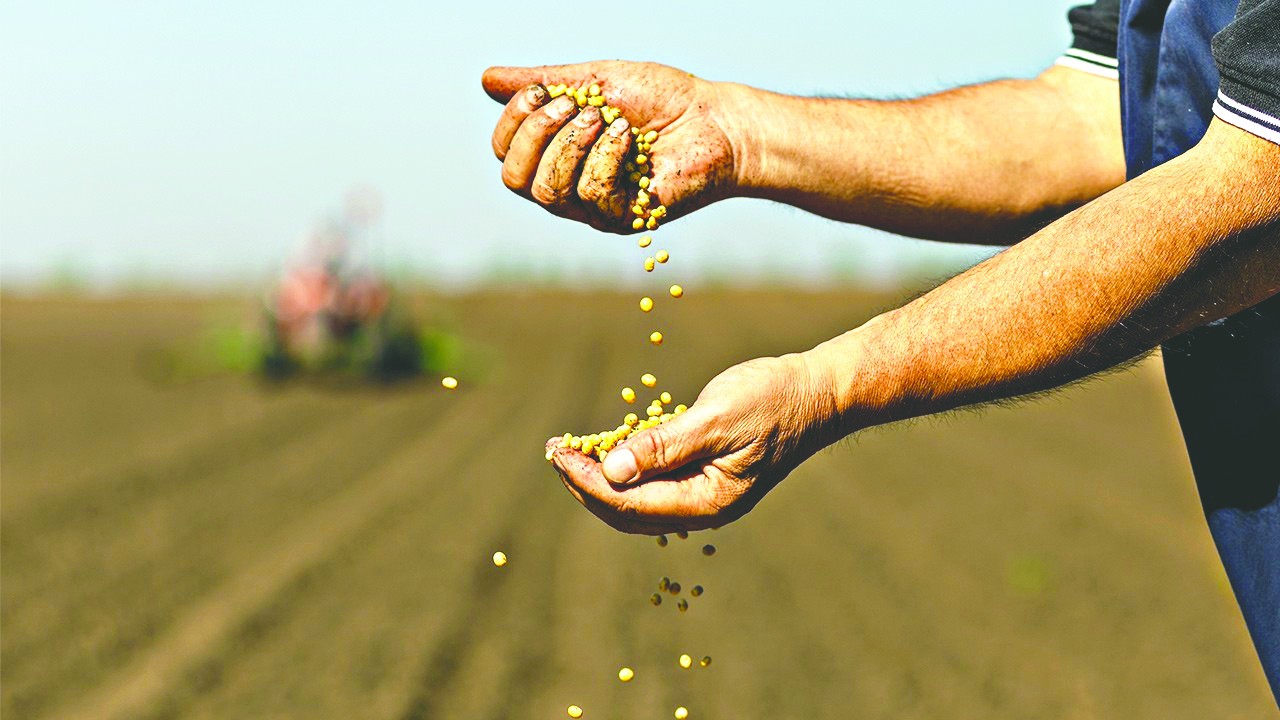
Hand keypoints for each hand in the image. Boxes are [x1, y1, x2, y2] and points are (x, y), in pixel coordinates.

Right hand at [481, 61, 741, 232]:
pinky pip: (590, 194)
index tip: (543, 92)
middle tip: (574, 106)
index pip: (505, 153)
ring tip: (606, 119)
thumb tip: (487, 79)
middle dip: (536, 134)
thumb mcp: (596, 80)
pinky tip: (629, 139)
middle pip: (514, 178)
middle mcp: (567, 184)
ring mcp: (592, 206)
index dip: (513, 121)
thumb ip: (545, 82)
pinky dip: (605, 157)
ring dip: (570, 145)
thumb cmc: (663, 99)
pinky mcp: (621, 218)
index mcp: (556, 153)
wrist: (716, 121)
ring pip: (546, 191)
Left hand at [546, 354, 837, 533]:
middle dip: (585, 483)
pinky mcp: (704, 477)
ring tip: (567, 451)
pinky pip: (654, 483)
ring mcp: (704, 496)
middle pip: (627, 511)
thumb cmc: (773, 399)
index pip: (630, 504)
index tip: (556, 454)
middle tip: (553, 452)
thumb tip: (612, 471)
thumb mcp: (716, 418)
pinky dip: (625, 467)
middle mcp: (704, 508)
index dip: (587, 481)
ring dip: (600, 477)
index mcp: (708, 502)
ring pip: (638, 500)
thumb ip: (664, 446)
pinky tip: (604, 447)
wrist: (818, 393)